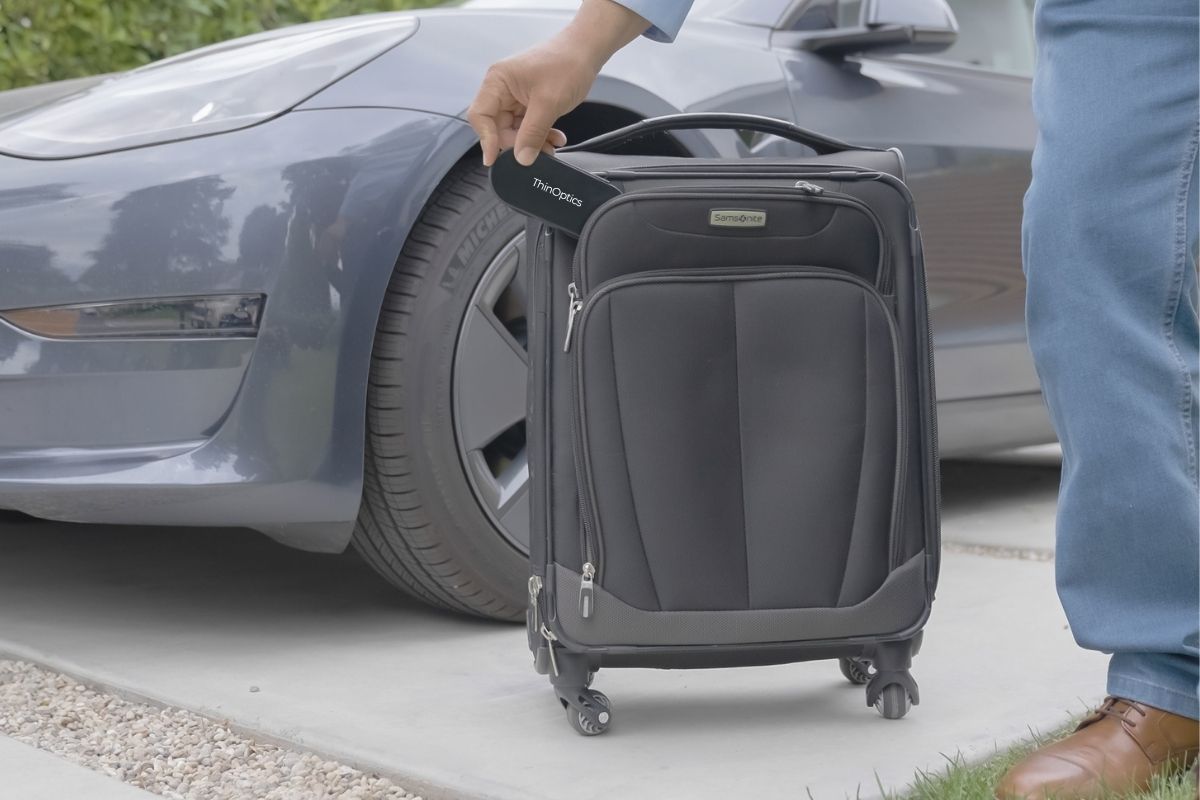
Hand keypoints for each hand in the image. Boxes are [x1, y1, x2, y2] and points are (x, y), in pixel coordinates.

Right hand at [467, 0, 651, 166]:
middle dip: (517, 143)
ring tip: (551, 146)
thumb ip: (533, 133)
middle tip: (537, 154)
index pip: (480, 116)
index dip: (486, 139)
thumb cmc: (567, 63)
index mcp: (498, 80)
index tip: (494, 159)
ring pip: (515, 129)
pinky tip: (555, 137)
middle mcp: (502, 87)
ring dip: (532, 141)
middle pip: (497, 127)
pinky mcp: (528, 101)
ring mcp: (515, 95)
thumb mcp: (548, 103)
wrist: (587, 51)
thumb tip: (521, 158)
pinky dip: (540, 134)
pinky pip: (528, 125)